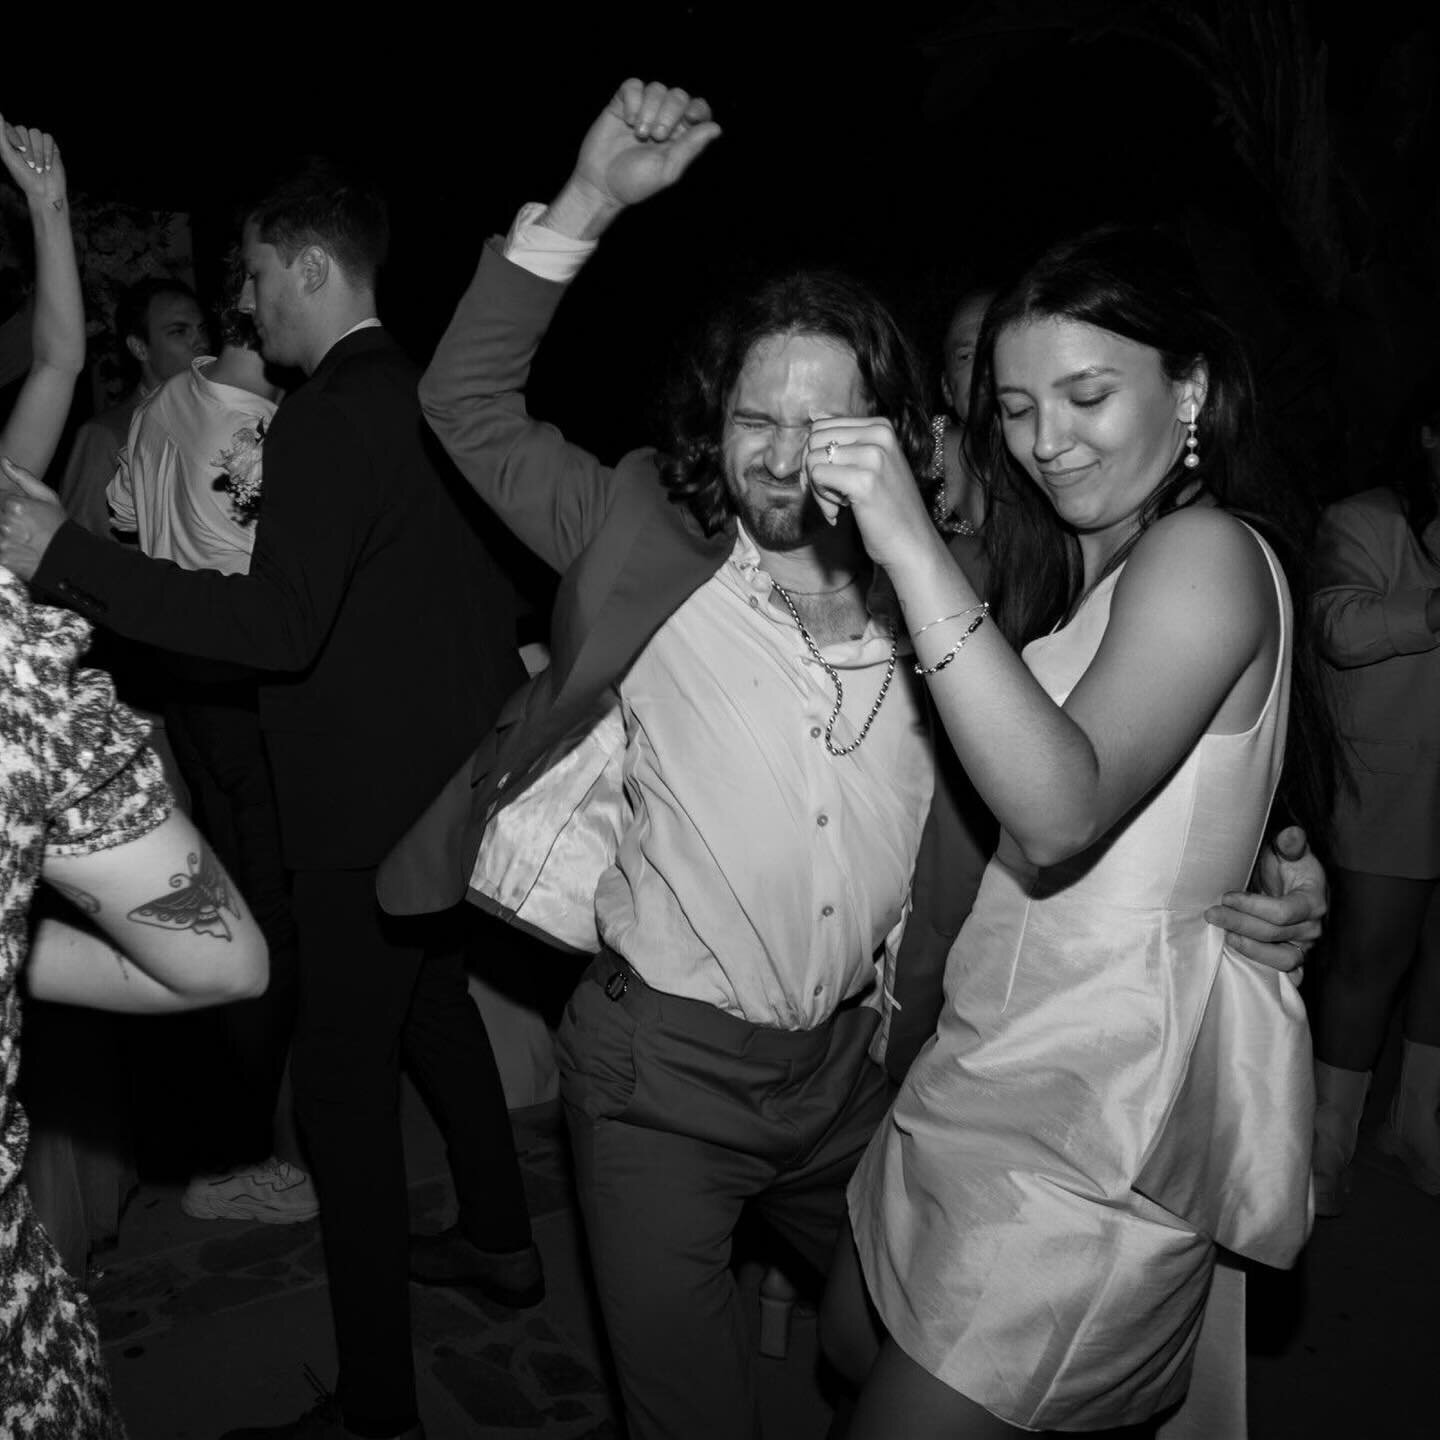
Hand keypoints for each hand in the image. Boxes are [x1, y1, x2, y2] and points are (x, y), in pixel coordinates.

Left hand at [0, 119, 65, 209]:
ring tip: (40, 168)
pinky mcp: (51, 146)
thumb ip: (1, 135)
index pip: (9, 127)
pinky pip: (48, 138)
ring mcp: (38, 142)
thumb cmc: (24, 176)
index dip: (15, 138)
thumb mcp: (8, 155)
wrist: (45, 192)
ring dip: (38, 153)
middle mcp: (24, 139)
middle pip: (24, 130)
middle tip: (30, 165)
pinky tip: (48, 165)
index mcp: (10, 141)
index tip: (19, 150)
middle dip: (28, 149)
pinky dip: (48, 152)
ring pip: (36, 133)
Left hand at [0, 457, 66, 579]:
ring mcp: (4, 542)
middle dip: (10, 521)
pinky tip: (23, 550)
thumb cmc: (59, 526)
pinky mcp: (3, 558)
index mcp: (14, 505)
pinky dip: (9, 550)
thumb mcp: (47, 497)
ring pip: (1, 533)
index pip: (1, 501)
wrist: (71, 556)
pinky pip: (1, 551)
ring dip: (9, 535)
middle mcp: (6, 523)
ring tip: (26, 540)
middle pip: (0, 518)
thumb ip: (23, 477)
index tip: (25, 515)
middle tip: (27, 528)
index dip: (13, 507)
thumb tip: (4, 461)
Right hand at [564, 79, 719, 224]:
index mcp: (681, 135)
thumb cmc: (637, 182)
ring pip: (656, 88)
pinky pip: (633, 85)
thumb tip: (716, 128)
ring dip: (649, 110)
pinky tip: (627, 119)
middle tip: (656, 136)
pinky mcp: (622, 103)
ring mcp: (644, 109)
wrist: (601, 184)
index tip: (689, 120)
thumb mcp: (668, 170)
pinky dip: (632, 100)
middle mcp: (665, 118)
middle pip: (678, 95)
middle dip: (669, 113)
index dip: (697, 110)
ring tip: (639, 134)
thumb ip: (691, 147)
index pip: (699, 109)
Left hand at [805, 418, 936, 562]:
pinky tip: (839, 512)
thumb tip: (812, 415)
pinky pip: (817, 477)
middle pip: (814, 440)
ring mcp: (873, 456)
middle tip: (830, 496)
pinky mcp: (864, 480)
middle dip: (812, 470)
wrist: (911, 543)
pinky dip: (821, 499)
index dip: (816, 456)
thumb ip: (846, 441)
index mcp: (881, 426)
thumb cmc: (887, 507)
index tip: (828, 481)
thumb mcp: (871, 463)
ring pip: (812, 459)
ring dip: (817, 488)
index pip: (823, 426)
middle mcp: (879, 434)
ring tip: (838, 506)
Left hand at [1204, 824, 1326, 976]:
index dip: (1252, 906)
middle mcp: (1311, 928)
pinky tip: (1238, 956)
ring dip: (1248, 948)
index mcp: (1312, 901)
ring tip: (1224, 936)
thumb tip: (1292, 834)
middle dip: (1239, 923)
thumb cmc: (1286, 867)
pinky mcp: (1293, 958)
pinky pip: (1281, 971)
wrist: (1287, 884)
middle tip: (1211, 913)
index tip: (1227, 896)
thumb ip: (1290, 844)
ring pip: (1279, 959)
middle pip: (1273, 933)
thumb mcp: (1287, 851)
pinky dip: (1261, 966)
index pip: (1282, 912)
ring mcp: (1303, 946)